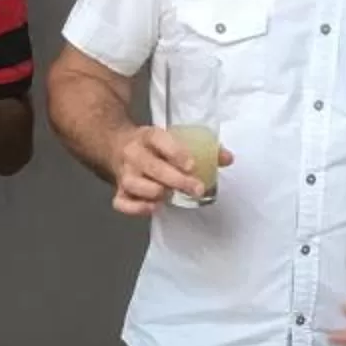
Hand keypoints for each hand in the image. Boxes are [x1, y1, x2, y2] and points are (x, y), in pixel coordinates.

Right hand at [109, 123, 234, 215]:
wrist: (117, 146)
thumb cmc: (154, 147)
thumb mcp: (173, 139)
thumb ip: (203, 148)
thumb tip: (227, 158)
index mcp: (148, 136)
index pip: (159, 139)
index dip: (175, 153)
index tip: (192, 165)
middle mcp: (134, 154)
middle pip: (152, 167)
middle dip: (177, 180)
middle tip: (197, 189)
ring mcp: (125, 173)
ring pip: (135, 185)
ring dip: (156, 192)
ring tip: (172, 195)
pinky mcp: (119, 191)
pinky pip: (123, 203)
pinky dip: (138, 208)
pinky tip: (154, 207)